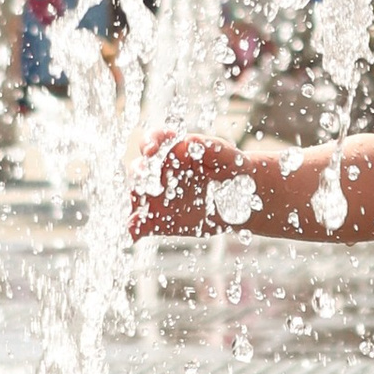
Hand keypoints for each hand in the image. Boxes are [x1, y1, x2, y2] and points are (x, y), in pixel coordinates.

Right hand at [131, 129, 250, 238]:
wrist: (240, 200)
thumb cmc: (232, 170)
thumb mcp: (228, 156)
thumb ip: (210, 148)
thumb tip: (187, 143)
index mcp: (175, 150)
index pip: (155, 140)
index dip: (149, 142)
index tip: (151, 150)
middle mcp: (160, 171)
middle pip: (141, 168)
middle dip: (140, 173)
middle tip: (147, 180)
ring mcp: (157, 196)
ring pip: (137, 196)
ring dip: (134, 202)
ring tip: (137, 210)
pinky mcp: (158, 219)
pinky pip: (141, 223)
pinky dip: (134, 228)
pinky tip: (133, 232)